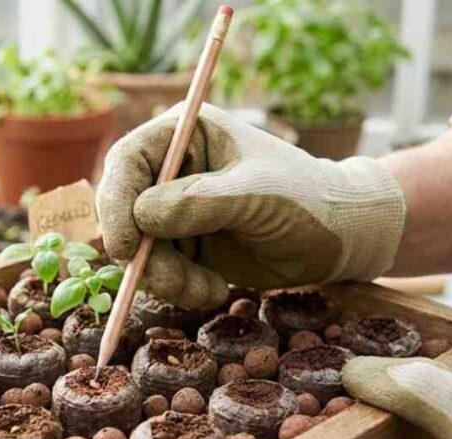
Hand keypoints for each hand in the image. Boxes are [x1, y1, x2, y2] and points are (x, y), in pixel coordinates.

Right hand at [97, 104, 405, 308]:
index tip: (124, 246)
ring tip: (207, 290)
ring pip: (139, 248)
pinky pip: (159, 271)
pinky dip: (179, 287)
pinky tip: (213, 289)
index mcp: (185, 135)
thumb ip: (200, 202)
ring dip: (165, 277)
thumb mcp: (256, 195)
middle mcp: (172, 170)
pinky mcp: (183, 246)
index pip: (127, 161)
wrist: (337, 238)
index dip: (115, 203)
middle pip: (123, 210)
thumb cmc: (305, 199)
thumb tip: (142, 216)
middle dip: (143, 252)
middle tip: (171, 281)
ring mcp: (174, 210)